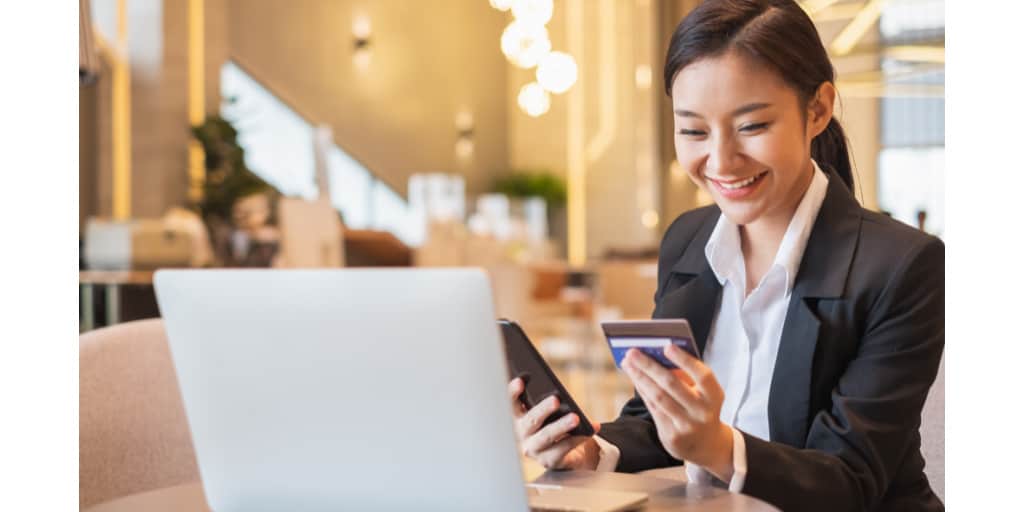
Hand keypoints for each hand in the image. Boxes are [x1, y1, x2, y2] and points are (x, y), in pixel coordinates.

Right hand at [507, 377, 601, 469]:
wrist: (567, 452)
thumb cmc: (555, 424)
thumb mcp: (550, 412)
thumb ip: (549, 403)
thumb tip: (559, 394)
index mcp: (518, 417)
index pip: (512, 403)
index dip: (513, 392)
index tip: (520, 381)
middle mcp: (521, 434)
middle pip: (531, 420)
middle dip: (543, 409)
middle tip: (555, 400)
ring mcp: (533, 449)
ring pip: (546, 436)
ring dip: (561, 426)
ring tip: (575, 417)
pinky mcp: (548, 461)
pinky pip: (563, 448)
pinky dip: (577, 439)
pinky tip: (587, 431)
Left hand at [621, 345, 734, 480]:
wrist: (706, 444)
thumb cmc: (700, 407)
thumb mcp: (702, 392)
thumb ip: (685, 375)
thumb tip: (656, 354)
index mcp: (714, 396)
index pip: (702, 375)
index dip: (685, 360)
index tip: (667, 346)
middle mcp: (703, 412)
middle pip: (672, 384)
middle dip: (650, 366)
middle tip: (633, 352)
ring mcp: (687, 426)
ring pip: (658, 397)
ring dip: (640, 377)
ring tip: (628, 363)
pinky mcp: (673, 436)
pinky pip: (653, 408)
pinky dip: (643, 391)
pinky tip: (634, 378)